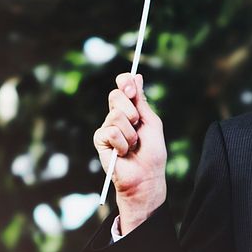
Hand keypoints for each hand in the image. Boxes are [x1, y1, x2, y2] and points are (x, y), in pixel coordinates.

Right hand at [93, 72, 166, 206]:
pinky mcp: (99, 140)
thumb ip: (141, 101)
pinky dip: (122, 144)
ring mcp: (106, 127)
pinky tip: (123, 153)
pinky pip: (111, 132)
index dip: (125, 82)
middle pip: (115, 95)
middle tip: (137, 124)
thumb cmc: (152, 152)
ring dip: (131, 133)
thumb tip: (136, 75)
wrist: (147, 175)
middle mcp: (116, 116)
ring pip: (116, 116)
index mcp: (130, 109)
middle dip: (131, 110)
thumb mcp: (151, 122)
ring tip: (133, 145)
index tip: (131, 88)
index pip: (121, 86)